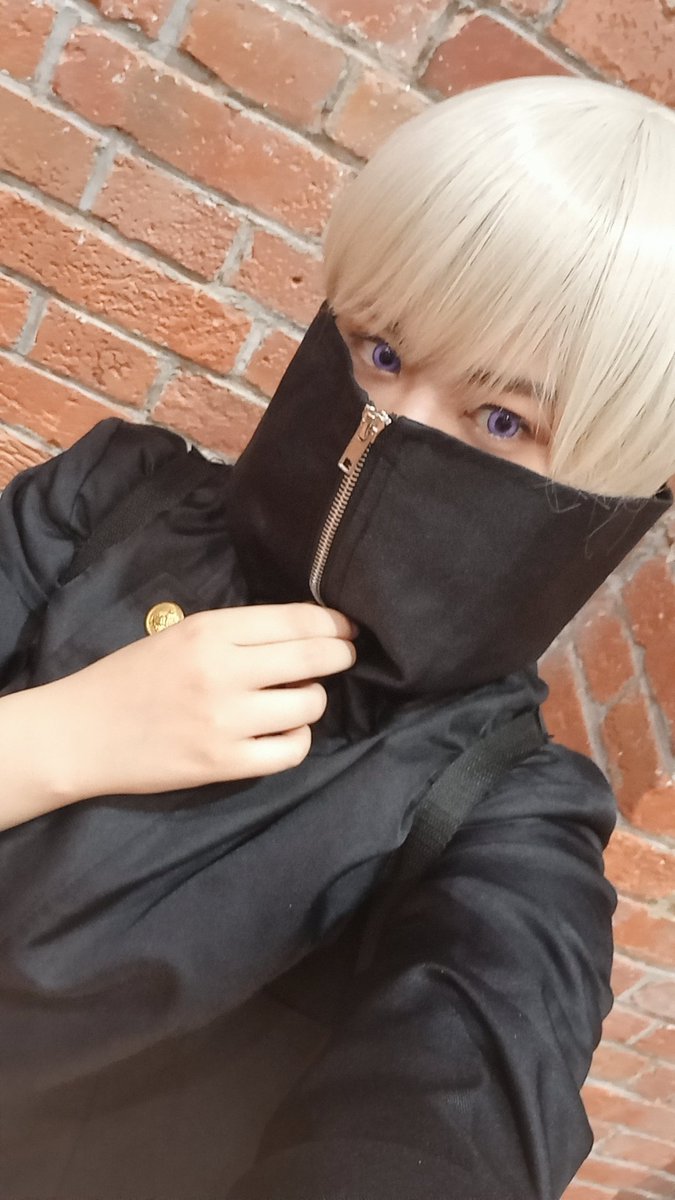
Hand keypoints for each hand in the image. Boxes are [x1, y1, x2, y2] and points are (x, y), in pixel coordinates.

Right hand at [45, 603, 356, 802]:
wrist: (80, 733)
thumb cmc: (131, 678)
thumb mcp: (181, 636)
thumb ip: (237, 634)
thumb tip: (305, 635)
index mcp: (210, 630)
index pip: (297, 621)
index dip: (335, 625)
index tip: (348, 629)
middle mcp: (222, 670)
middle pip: (313, 657)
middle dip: (340, 655)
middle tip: (343, 657)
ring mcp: (225, 720)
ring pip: (310, 704)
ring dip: (313, 699)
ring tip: (295, 698)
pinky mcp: (223, 763)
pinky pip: (292, 750)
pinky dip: (297, 739)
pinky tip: (283, 731)